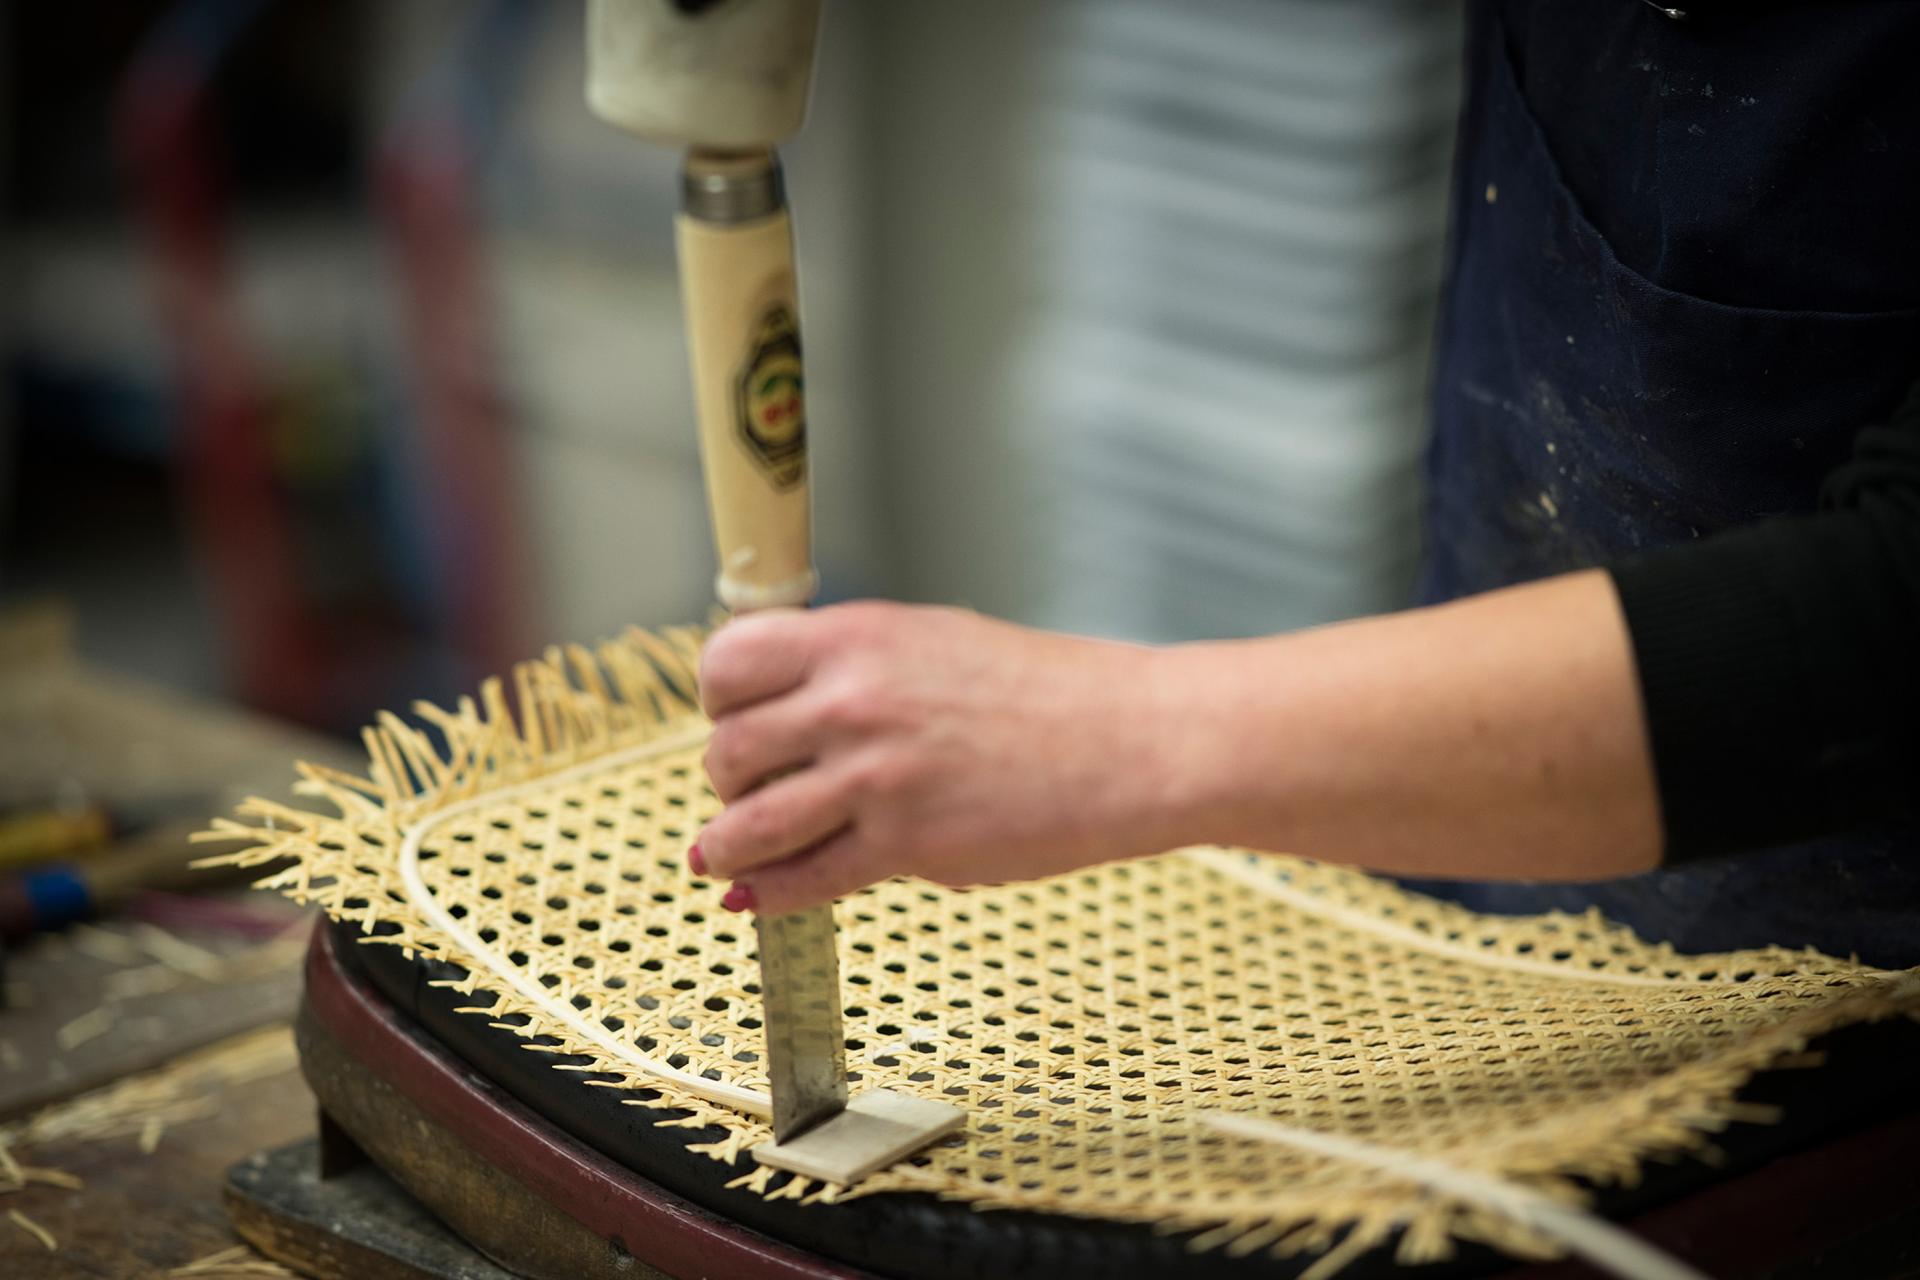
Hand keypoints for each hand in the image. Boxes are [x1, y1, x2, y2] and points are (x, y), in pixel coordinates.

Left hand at [693, 602, 1191, 914]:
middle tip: (750, 790)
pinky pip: (803, 879)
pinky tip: (757, 895)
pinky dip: (768, 894)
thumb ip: (856, 671)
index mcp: (859, 635)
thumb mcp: (937, 643)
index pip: (728, 662)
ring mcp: (877, 775)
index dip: (721, 700)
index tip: (735, 720)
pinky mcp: (906, 844)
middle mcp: (855, 699)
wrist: (1136, 740)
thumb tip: (786, 715)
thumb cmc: (1051, 693)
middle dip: (727, 779)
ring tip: (725, 854)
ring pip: (746, 823)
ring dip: (727, 846)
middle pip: (726, 749)